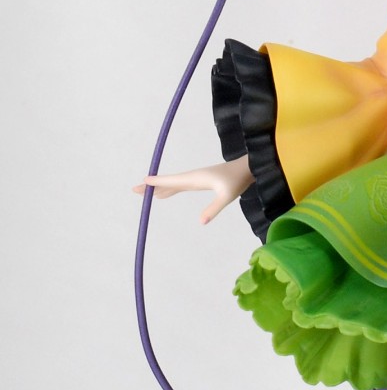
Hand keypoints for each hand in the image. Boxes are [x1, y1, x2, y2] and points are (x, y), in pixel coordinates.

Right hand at [134, 156, 253, 223]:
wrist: (249, 168)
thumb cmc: (238, 180)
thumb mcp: (227, 195)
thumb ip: (214, 208)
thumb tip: (201, 222)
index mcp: (195, 178)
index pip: (172, 181)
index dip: (157, 182)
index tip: (142, 183)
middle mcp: (193, 177)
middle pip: (167, 182)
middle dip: (151, 186)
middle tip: (134, 190)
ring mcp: (196, 179)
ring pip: (173, 184)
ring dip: (158, 188)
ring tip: (144, 192)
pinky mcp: (201, 181)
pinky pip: (180, 185)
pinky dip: (169, 189)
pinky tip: (165, 194)